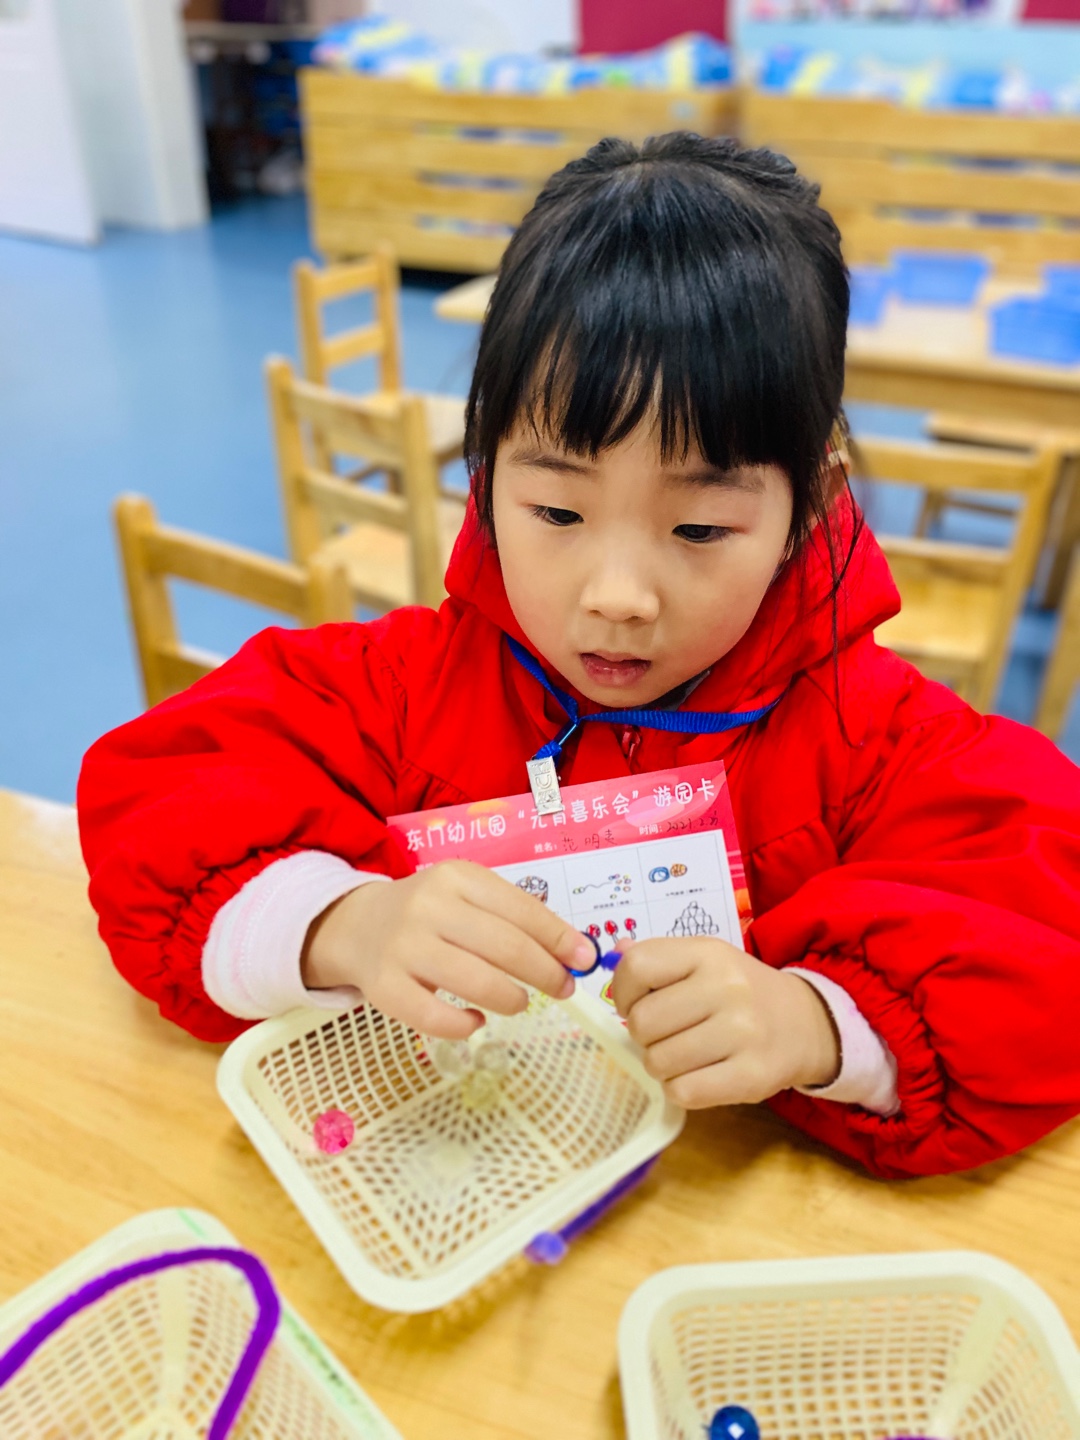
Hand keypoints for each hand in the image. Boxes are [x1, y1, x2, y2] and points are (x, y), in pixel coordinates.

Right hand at [301, 861, 595, 1038]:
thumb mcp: (468, 896)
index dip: (559, 938)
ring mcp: (403, 947)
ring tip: (520, 1002)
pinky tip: (475, 1021)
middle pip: (505, 946)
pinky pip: (434, 1017)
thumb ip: (515, 917)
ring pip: (475, 981)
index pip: (521, 909)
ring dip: (511, 999)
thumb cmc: (431, 913)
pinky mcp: (383, 987)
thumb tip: (576, 952)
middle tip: (563, 988)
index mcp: (457, 877)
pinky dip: (464, 1025)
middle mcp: (429, 906)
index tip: (585, 959)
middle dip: (545, 972)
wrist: (358, 925)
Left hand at [611, 937, 839, 1108]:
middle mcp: (726, 988)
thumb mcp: (705, 960)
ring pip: (659, 1062)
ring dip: (662, 1064)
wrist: (805, 1023)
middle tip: (665, 1034)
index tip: (635, 1004)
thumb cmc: (740, 991)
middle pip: (643, 1023)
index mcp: (708, 953)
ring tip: (684, 1054)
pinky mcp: (752, 1076)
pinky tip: (698, 1075)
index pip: (637, 967)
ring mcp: (743, 1033)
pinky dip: (681, 1088)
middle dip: (643, 1035)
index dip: (623, 992)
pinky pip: (684, 1091)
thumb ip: (658, 958)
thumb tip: (614, 954)